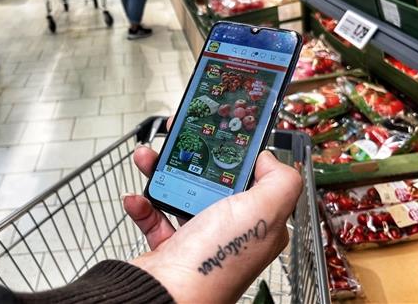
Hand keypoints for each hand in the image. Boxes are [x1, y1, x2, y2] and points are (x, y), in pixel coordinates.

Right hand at [123, 119, 302, 302]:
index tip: (213, 129)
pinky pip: (155, 217)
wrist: (165, 296)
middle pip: (210, 179)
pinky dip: (143, 204)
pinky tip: (137, 198)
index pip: (249, 175)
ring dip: (160, 172)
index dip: (231, 149)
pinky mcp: (171, 248)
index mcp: (258, 221)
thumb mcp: (264, 211)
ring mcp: (199, 239)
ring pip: (180, 192)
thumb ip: (280, 180)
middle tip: (175, 137)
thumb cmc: (214, 262)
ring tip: (146, 158)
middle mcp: (229, 231)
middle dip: (189, 155)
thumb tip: (269, 158)